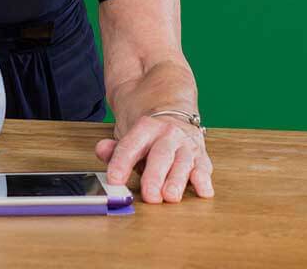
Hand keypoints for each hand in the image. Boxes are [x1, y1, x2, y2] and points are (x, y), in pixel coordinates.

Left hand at [95, 115, 213, 203]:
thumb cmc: (148, 134)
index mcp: (146, 128)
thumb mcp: (128, 135)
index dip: (121, 163)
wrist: (172, 109)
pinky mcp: (201, 156)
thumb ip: (115, 148)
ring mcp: (186, 145)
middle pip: (161, 155)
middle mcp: (168, 134)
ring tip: (171, 196)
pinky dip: (204, 180)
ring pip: (184, 162)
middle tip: (150, 196)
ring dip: (178, 180)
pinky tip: (204, 191)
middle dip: (155, 176)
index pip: (131, 146)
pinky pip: (204, 168)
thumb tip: (102, 150)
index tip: (115, 180)